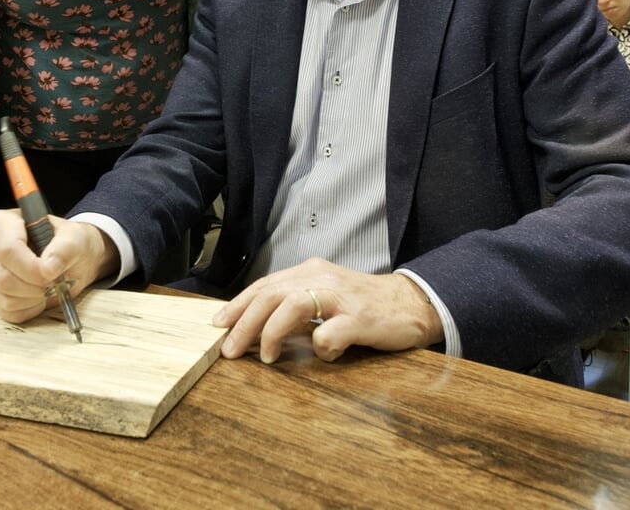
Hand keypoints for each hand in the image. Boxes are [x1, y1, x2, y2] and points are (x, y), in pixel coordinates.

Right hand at [0, 209, 111, 323]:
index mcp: (4, 223)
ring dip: (33, 298)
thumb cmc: (69, 243)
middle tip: (54, 282)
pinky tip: (38, 296)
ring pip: (3, 296)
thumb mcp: (75, 238)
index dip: (30, 268)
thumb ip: (64, 249)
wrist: (71, 260)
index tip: (51, 273)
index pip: (7, 249)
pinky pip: (6, 311)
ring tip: (48, 286)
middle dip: (34, 286)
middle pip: (2, 277)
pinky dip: (28, 309)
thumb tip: (49, 267)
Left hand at [212, 257, 443, 363]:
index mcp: (310, 271)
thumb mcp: (325, 296)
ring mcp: (341, 297)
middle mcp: (321, 278)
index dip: (238, 305)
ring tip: (265, 357)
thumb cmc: (363, 304)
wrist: (411, 304)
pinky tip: (327, 354)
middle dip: (244, 322)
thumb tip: (254, 324)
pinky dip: (321, 348)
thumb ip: (295, 305)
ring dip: (271, 332)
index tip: (218, 325)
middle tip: (228, 349)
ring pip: (293, 306)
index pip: (264, 285)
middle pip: (271, 294)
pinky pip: (329, 334)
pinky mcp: (360, 318)